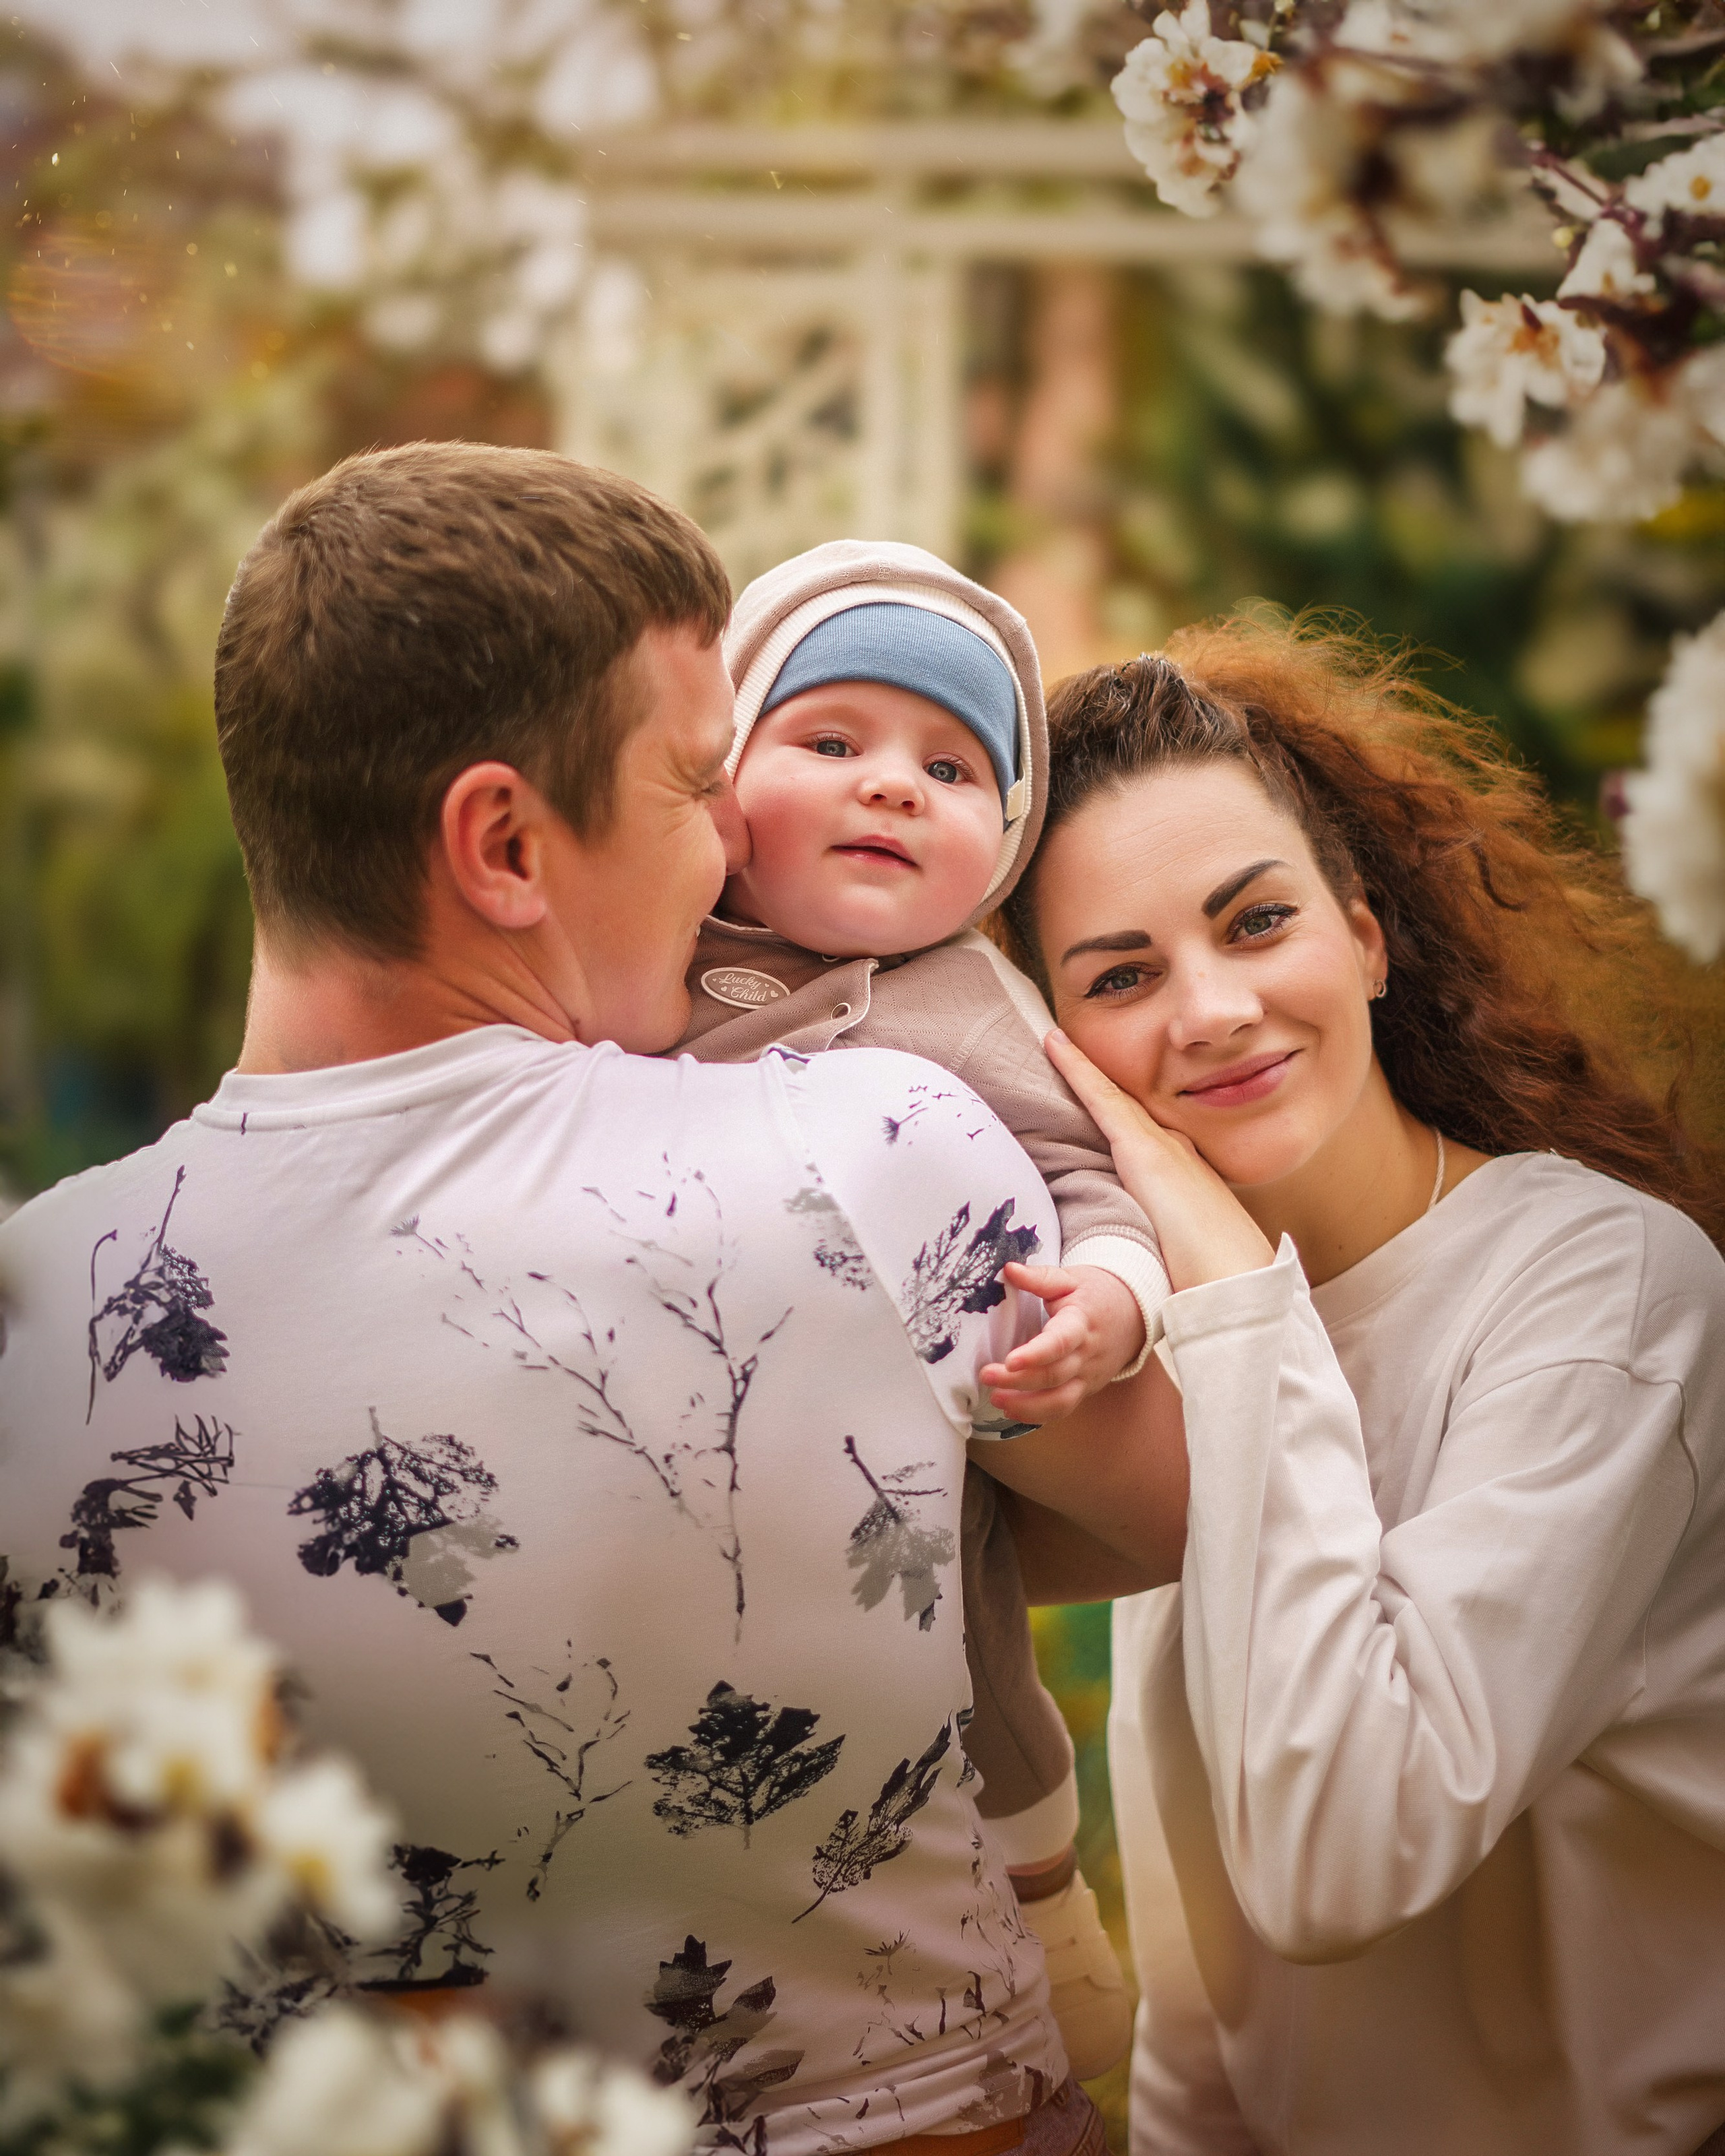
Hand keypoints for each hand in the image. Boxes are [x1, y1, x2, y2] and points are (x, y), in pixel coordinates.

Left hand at [978, 1264, 1144, 1423]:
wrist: (1133, 1313)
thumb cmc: (1096, 1294)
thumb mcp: (1070, 1279)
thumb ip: (1039, 1277)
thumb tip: (1008, 1269)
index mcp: (1081, 1323)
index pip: (1060, 1342)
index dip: (1036, 1354)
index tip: (1009, 1360)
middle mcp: (1086, 1354)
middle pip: (1053, 1375)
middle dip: (1018, 1381)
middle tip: (986, 1375)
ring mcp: (1088, 1375)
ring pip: (1060, 1400)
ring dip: (1026, 1406)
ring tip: (995, 1399)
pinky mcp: (1086, 1388)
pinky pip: (1063, 1408)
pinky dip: (1038, 1414)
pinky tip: (1011, 1410)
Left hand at [1044, 1029, 1274, 1291]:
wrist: (1235, 1278)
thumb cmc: (1213, 1276)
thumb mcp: (1186, 1251)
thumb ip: (1167, 1243)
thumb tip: (1155, 1256)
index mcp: (1187, 1174)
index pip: (1147, 1132)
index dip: (1123, 1109)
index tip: (1103, 1092)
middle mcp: (1176, 1150)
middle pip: (1128, 1107)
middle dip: (1100, 1079)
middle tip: (1065, 1049)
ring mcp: (1160, 1146)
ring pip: (1111, 1095)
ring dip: (1082, 1066)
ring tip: (1054, 1040)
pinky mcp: (1142, 1150)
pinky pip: (1101, 1099)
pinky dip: (1078, 1070)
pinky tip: (1055, 1046)